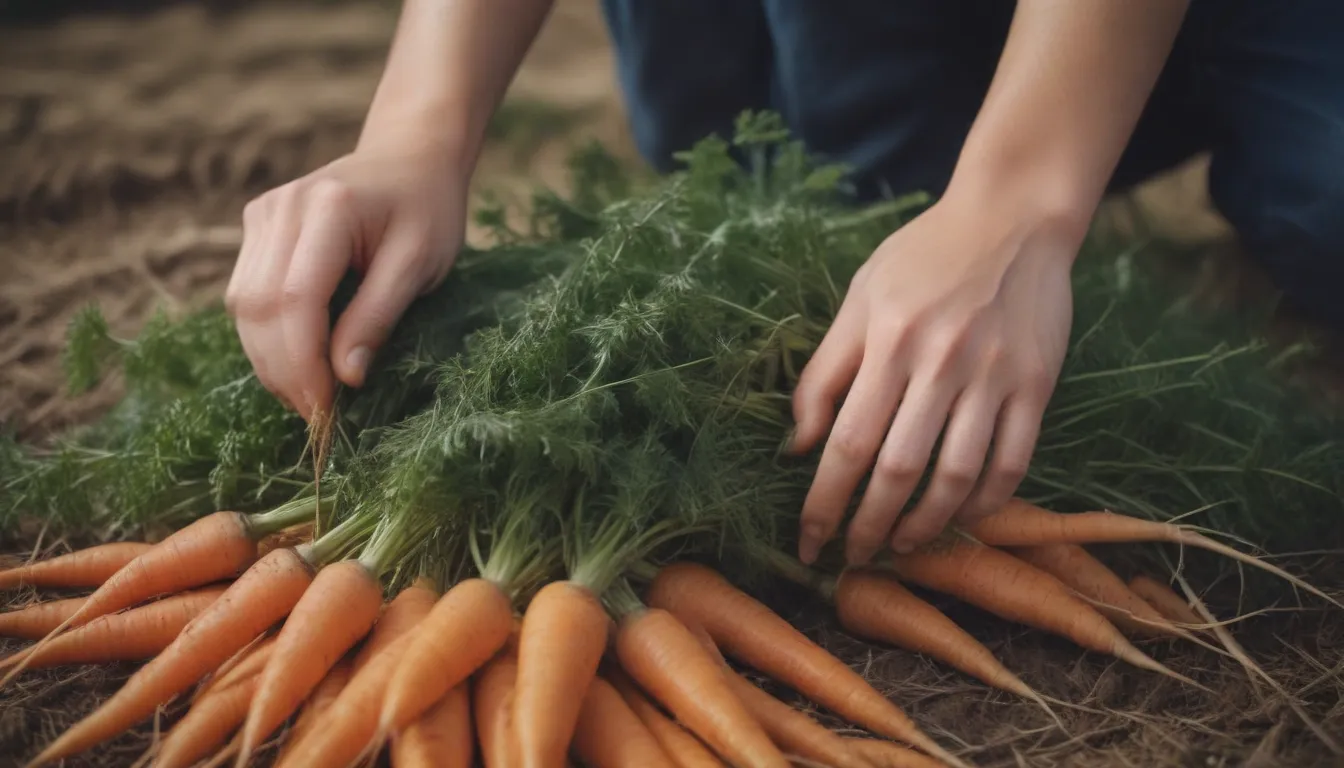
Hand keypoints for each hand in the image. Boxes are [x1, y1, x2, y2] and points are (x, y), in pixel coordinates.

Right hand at [225, 141, 466, 420]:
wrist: (410, 158)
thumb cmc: (426, 211)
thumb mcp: (419, 264)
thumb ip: (379, 317)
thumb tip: (345, 377)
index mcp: (326, 208)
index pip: (294, 299)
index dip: (303, 363)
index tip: (326, 409)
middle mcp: (281, 207)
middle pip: (257, 306)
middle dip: (283, 371)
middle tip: (317, 417)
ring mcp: (262, 214)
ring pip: (241, 305)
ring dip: (269, 360)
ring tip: (308, 397)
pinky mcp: (256, 227)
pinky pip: (245, 293)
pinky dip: (266, 337)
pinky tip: (298, 364)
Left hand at [790, 189, 1080, 564]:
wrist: (1012, 217)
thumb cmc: (923, 258)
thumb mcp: (860, 298)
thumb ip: (824, 373)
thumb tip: (796, 446)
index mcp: (888, 342)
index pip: (848, 443)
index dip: (824, 503)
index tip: (808, 542)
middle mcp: (941, 362)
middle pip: (899, 470)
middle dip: (869, 526)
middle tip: (852, 558)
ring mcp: (995, 375)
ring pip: (958, 476)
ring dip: (926, 525)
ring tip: (901, 546)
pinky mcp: (1037, 384)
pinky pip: (1013, 461)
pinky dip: (986, 502)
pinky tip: (960, 518)